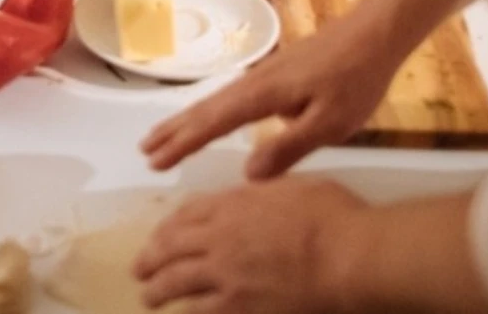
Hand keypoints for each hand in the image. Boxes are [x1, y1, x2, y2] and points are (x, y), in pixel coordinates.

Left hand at [134, 178, 365, 312]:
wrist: (348, 258)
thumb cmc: (330, 215)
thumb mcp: (291, 187)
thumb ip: (263, 190)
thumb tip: (252, 186)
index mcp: (231, 205)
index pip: (186, 214)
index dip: (168, 227)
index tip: (160, 235)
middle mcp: (218, 239)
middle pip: (170, 248)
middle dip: (150, 259)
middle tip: (139, 269)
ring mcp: (225, 276)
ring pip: (176, 283)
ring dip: (158, 290)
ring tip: (149, 297)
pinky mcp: (239, 308)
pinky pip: (202, 312)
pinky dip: (189, 313)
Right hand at [141, 0, 405, 179]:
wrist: (372, 34)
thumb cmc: (354, 80)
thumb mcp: (330, 125)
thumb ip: (288, 148)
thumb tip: (247, 173)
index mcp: (262, 96)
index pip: (213, 124)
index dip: (183, 144)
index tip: (155, 161)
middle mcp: (253, 83)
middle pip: (204, 109)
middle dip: (174, 131)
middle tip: (144, 151)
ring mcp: (262, 75)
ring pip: (215, 101)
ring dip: (187, 120)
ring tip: (165, 137)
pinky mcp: (274, 74)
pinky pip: (230, 97)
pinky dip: (210, 111)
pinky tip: (212, 119)